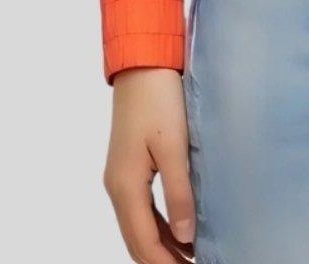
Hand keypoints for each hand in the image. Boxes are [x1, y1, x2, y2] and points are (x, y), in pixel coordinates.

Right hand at [103, 66, 196, 262]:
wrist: (142, 64)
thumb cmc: (159, 99)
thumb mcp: (174, 147)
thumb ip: (180, 193)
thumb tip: (186, 238)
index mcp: (125, 186)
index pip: (144, 242)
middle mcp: (117, 187)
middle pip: (137, 240)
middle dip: (161, 260)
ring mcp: (120, 177)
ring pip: (138, 226)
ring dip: (161, 246)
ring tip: (190, 258)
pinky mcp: (129, 167)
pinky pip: (141, 209)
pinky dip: (158, 226)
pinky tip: (179, 230)